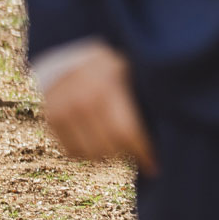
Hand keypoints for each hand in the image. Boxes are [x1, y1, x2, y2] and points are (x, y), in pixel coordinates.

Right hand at [41, 43, 157, 175]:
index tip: (154, 167)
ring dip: (107, 156)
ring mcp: (64, 111)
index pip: (127, 131)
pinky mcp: (51, 120)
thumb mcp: (125, 68)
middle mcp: (83, 101)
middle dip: (127, 155)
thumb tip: (167, 123)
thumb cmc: (106, 62)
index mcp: (107, 87)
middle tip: (136, 153)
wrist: (64, 51)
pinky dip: (86, 153)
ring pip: (90, 153)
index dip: (142, 153)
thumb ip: (137, 94)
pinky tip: (97, 143)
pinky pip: (72, 152)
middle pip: (109, 148)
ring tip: (118, 148)